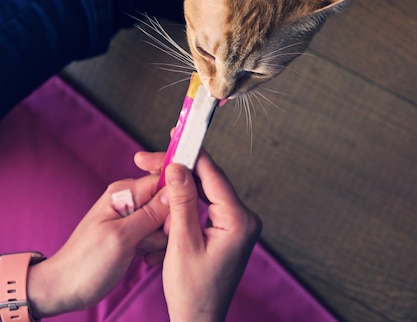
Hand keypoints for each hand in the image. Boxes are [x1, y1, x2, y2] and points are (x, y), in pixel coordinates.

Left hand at [27, 173, 168, 316]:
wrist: (66, 288)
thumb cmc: (87, 263)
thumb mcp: (122, 238)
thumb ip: (150, 213)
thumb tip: (175, 190)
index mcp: (124, 193)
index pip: (163, 181)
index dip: (174, 200)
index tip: (171, 224)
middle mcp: (129, 200)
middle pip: (166, 202)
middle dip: (166, 224)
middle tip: (151, 244)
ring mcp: (131, 217)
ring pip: (163, 220)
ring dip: (160, 240)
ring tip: (145, 254)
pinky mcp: (133, 233)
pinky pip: (156, 234)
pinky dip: (155, 247)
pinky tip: (146, 259)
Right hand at [161, 152, 261, 321]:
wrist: (199, 321)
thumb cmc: (191, 290)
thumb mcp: (182, 243)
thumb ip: (181, 202)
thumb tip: (176, 166)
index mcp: (239, 221)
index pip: (213, 175)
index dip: (190, 154)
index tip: (173, 137)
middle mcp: (245, 218)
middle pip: (209, 181)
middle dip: (179, 170)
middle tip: (150, 159)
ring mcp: (239, 224)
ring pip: (205, 192)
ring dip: (179, 186)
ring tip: (154, 177)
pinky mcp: (230, 229)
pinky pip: (206, 205)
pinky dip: (186, 202)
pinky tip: (167, 200)